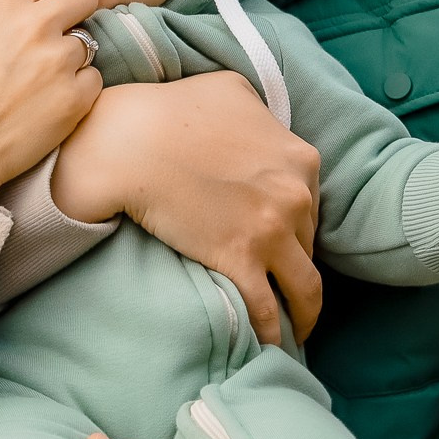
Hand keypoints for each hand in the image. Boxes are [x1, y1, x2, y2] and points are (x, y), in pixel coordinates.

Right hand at [0, 0, 106, 198]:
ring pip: (88, 42)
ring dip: (71, 60)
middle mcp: (33, 26)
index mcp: (1, 7)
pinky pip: (94, 81)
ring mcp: (57, 61)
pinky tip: (46, 110)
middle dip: (80, 7)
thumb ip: (3, 12)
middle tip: (57, 35)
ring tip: (36, 89)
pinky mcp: (76, 96)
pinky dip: (77, 93)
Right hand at [49, 73, 324, 344]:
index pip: (311, 203)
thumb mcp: (229, 91)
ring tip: (294, 334)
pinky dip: (272, 335)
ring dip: (303, 315)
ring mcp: (271, 231)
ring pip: (305, 288)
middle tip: (280, 286)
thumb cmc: (167, 110)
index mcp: (299, 157)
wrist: (127, 142)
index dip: (295, 225)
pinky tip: (268, 348)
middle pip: (308, 244)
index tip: (280, 243)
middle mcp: (296, 194)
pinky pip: (267, 311)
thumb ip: (259, 110)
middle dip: (295, 265)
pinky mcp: (241, 261)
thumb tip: (261, 121)